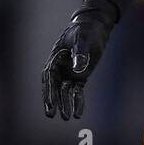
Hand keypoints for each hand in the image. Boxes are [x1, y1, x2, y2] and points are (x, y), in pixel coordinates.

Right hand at [42, 0, 115, 119]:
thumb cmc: (85, 30)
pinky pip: (77, 91)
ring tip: (67, 117)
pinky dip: (78, 101)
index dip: (48, 91)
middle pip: (54, 88)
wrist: (95, 27)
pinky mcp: (80, 77)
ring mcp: (69, 73)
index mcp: (55, 58)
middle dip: (53, 101)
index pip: (49, 78)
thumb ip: (80, 52)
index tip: (50, 103)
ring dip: (65, 104)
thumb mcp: (83, 38)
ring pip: (65, 92)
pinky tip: (78, 113)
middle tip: (52, 114)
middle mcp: (60, 68)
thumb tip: (78, 69)